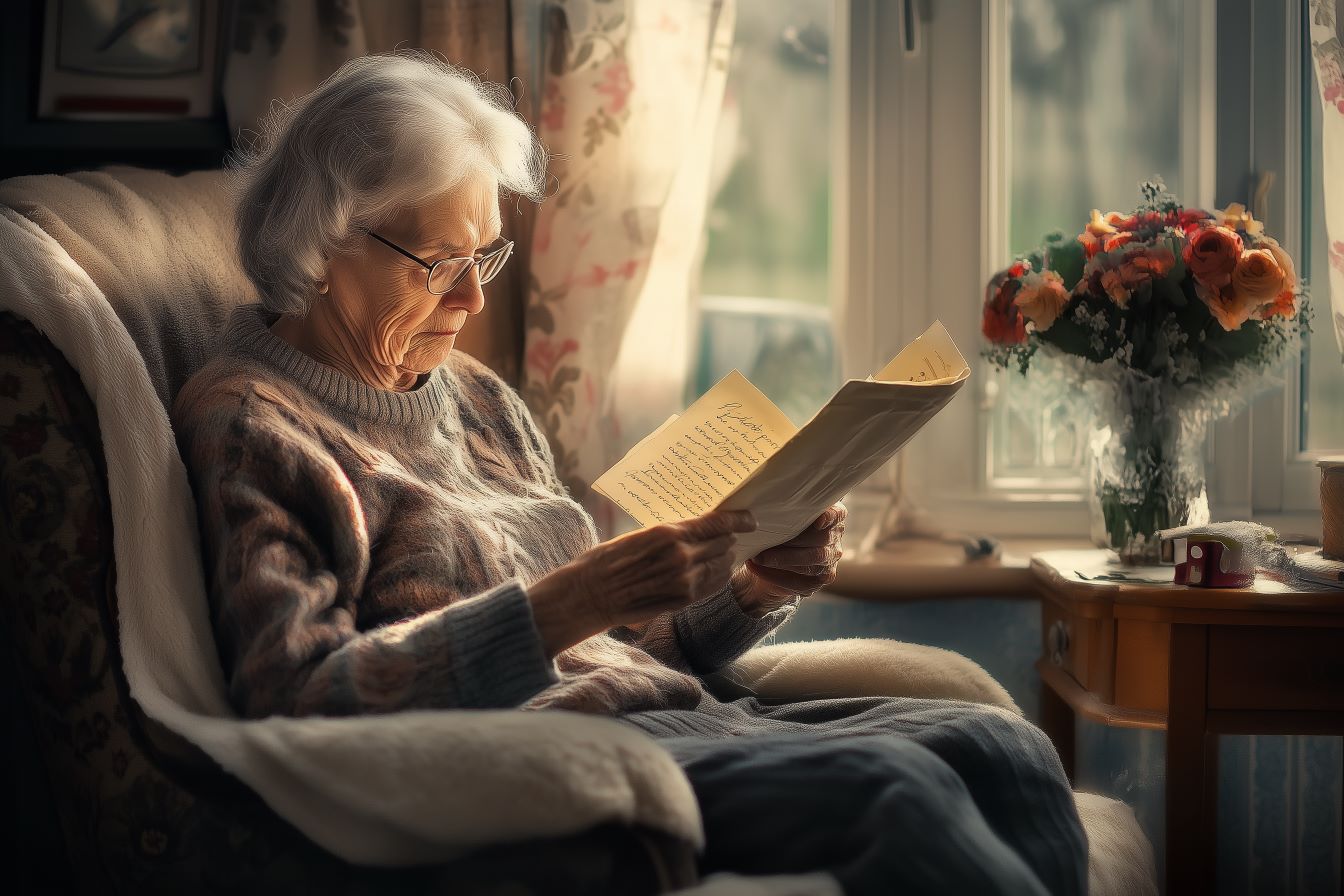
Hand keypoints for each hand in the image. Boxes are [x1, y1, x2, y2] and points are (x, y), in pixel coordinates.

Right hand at [527, 509, 756, 655]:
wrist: (591, 594)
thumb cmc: (609, 559)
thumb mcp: (641, 535)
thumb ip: (672, 534)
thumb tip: (698, 529)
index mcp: (668, 534)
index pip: (717, 523)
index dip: (739, 519)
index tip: (749, 518)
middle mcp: (681, 557)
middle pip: (724, 543)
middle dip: (729, 539)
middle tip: (729, 535)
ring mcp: (684, 582)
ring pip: (722, 566)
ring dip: (726, 558)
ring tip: (723, 554)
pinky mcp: (682, 601)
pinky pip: (713, 586)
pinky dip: (718, 576)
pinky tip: (715, 572)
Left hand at [732, 503, 845, 613]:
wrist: (774, 555)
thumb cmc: (779, 525)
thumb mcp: (782, 512)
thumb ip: (782, 506)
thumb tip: (761, 504)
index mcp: (831, 515)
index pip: (836, 514)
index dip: (829, 517)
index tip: (818, 521)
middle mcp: (834, 537)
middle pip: (820, 540)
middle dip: (790, 542)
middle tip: (763, 541)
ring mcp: (830, 560)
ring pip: (810, 563)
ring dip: (780, 560)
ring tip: (757, 557)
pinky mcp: (819, 580)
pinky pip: (800, 582)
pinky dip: (775, 577)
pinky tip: (757, 569)